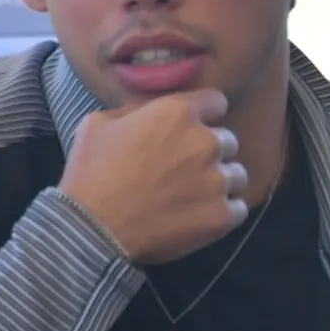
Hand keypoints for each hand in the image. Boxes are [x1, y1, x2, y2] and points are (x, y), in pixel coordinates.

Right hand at [57, 89, 249, 264]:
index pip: (216, 102)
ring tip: (192, 196)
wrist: (93, 229)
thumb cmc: (91, 174)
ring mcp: (217, 180)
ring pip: (236, 174)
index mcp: (178, 113)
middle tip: (184, 170)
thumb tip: (149, 113)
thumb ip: (134, 112)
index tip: (192, 129)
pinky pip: (238, 208)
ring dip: (220, 182)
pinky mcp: (222, 215)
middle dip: (210, 152)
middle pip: (227, 141)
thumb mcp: (98, 124)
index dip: (204, 115)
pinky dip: (224, 212)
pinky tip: (199, 217)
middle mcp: (205, 142)